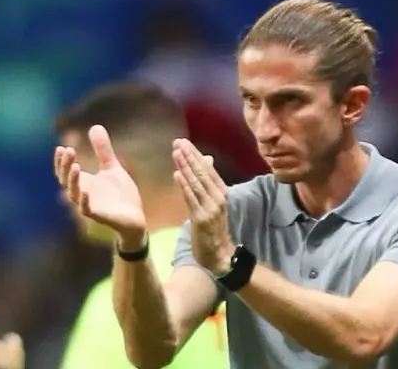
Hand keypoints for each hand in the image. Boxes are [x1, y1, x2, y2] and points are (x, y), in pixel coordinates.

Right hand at [54, 125, 145, 245]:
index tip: (61, 147)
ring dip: (72, 180)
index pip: (65, 171)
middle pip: (65, 180)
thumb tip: (94, 126)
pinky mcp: (100, 216)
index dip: (61, 161)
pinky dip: (84, 201)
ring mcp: (90, 206)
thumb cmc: (121, 195)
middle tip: (68, 151)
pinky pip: (87, 210)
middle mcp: (83, 194)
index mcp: (84, 183)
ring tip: (76, 165)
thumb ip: (103, 150)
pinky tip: (85, 191)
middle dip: (65, 166)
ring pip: (73, 194)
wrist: (135, 218)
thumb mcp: (113, 168)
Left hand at [172, 139, 234, 272]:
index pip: (208, 169)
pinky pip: (191, 199)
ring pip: (197, 183)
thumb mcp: (213, 202)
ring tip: (176, 153)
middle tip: (178, 142)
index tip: (184, 142)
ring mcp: (211, 208)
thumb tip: (206, 159)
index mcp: (222, 192)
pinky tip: (177, 174)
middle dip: (190, 156)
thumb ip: (208, 182)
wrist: (219, 254)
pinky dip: (184, 186)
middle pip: (203, 173)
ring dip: (185, 167)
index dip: (196, 155)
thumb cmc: (214, 228)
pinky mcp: (201, 218)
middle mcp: (218, 197)